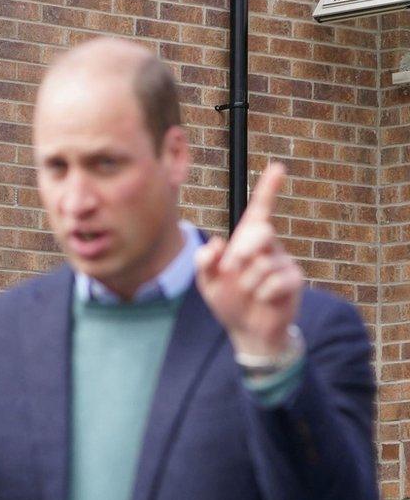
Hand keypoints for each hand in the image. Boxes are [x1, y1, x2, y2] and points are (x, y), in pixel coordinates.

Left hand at [195, 161, 303, 358]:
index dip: (269, 189)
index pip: (260, 210)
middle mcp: (269, 247)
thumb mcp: (206, 282)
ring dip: (247, 283)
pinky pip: (274, 282)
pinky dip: (261, 294)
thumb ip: (204, 262)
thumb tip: (218, 242)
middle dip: (242, 251)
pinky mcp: (294, 281)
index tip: (278, 168)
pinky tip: (263, 300)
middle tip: (230, 269)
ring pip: (262, 264)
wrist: (247, 331)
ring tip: (247, 294)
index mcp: (247, 241)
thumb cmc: (229, 301)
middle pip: (260, 231)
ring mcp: (283, 262)